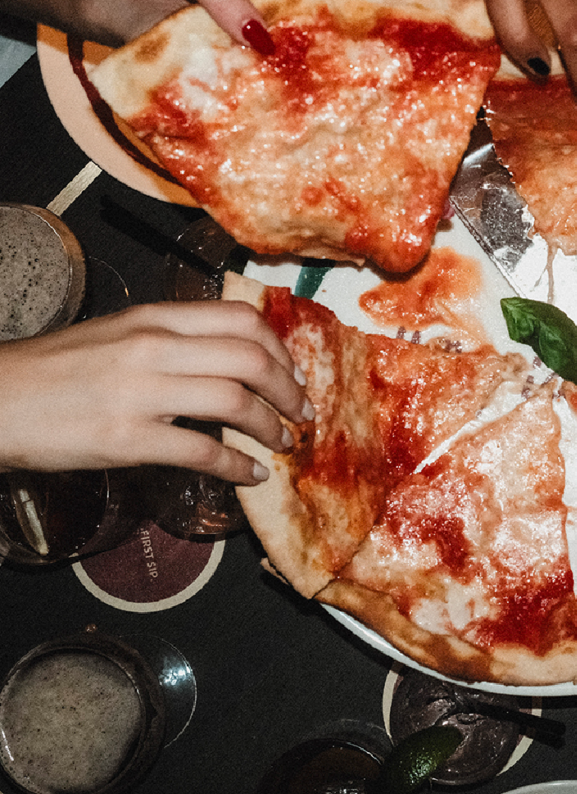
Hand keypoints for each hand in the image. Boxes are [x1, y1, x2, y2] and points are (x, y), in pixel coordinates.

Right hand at [0, 302, 311, 484]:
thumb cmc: (58, 368)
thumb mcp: (120, 333)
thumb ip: (175, 339)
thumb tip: (233, 358)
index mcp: (155, 318)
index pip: (241, 318)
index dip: (280, 347)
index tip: (293, 371)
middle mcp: (152, 347)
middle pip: (250, 358)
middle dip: (289, 389)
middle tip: (302, 412)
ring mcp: (140, 393)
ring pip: (235, 402)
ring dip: (271, 426)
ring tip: (283, 442)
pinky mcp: (126, 439)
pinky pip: (201, 452)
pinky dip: (236, 466)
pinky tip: (250, 475)